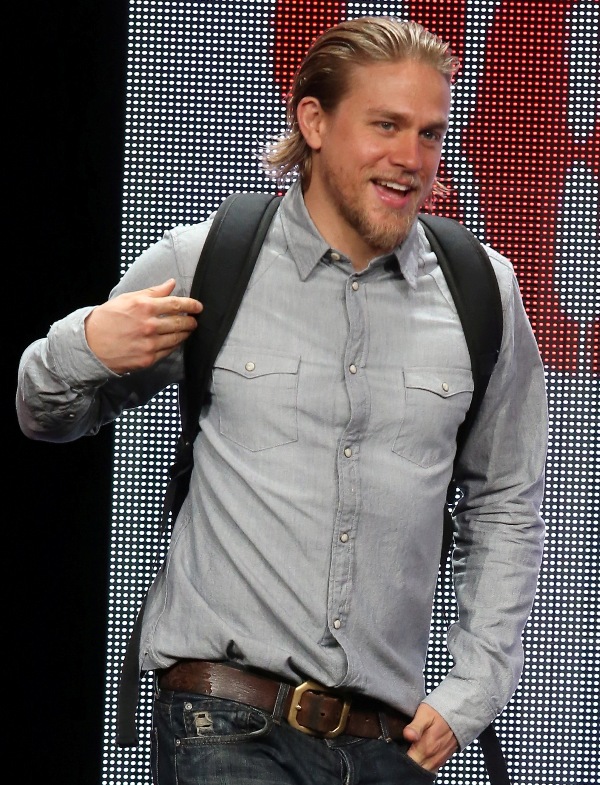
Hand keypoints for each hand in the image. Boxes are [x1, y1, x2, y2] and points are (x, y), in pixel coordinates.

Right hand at [85, 279, 202, 374]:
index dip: (191, 305)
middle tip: (194, 320)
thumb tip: (171, 284)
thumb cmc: (107, 319)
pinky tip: (175, 340)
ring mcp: (150, 344)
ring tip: (187, 330)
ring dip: (185, 333)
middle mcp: (149, 325)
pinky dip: (175, 344)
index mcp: (144, 307)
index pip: (176, 304)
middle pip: (181, 323)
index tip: (198, 307)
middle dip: (191, 321)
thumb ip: (152, 292)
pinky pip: (169, 351)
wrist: (90, 344)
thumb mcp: (127, 299)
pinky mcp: (148, 359)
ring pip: (177, 338)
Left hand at [402, 703, 457, 772]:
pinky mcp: (443, 759)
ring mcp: (439, 760)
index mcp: (426, 748)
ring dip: (416, 764)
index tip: (396, 749)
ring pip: (424, 770)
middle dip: (408, 762)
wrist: (459, 713)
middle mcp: (433, 758)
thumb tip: (407, 736)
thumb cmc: (439, 712)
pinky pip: (432, 768)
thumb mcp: (424, 714)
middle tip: (402, 749)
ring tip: (410, 751)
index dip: (401, 758)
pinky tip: (420, 755)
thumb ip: (415, 726)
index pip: (409, 763)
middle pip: (416, 768)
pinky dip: (424, 764)